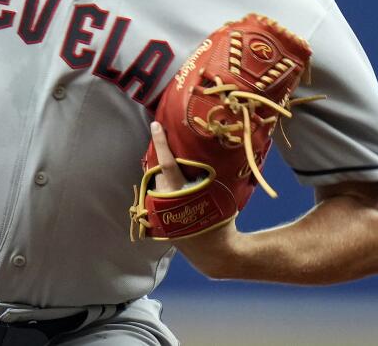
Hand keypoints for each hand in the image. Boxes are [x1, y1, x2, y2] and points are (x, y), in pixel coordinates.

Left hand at [150, 120, 237, 264]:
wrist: (213, 253)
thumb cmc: (222, 221)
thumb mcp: (219, 195)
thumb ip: (208, 176)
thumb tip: (212, 153)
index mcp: (180, 192)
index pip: (167, 162)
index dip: (161, 142)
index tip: (155, 124)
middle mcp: (165, 201)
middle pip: (157, 171)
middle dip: (160, 157)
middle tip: (167, 142)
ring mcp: (158, 212)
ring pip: (156, 183)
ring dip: (163, 175)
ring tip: (176, 170)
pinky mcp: (157, 220)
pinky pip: (157, 196)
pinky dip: (164, 189)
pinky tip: (174, 189)